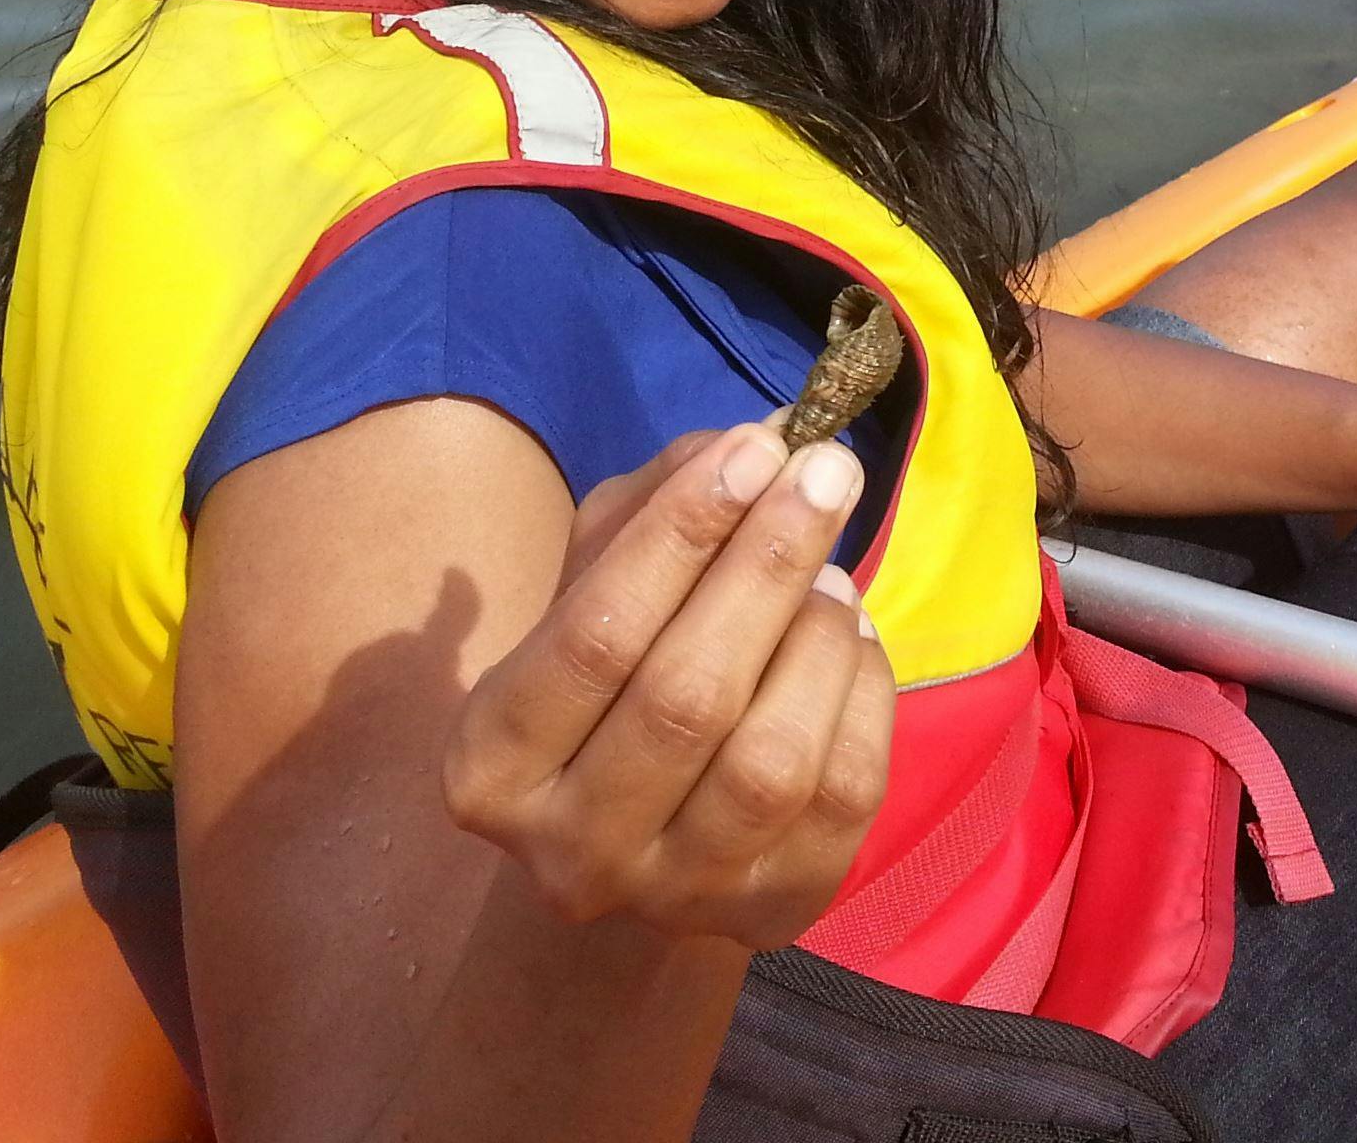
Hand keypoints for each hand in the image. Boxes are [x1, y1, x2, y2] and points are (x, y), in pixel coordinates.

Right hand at [442, 421, 894, 948]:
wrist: (636, 835)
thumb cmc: (609, 674)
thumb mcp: (596, 575)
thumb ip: (659, 500)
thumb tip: (761, 443)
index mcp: (493, 760)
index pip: (596, 631)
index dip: (683, 533)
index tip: (757, 446)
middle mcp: (572, 850)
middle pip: (686, 696)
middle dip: (767, 564)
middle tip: (826, 469)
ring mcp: (676, 897)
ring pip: (770, 759)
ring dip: (816, 639)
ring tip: (831, 571)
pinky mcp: (774, 912)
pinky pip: (845, 794)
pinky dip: (862, 694)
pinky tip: (850, 637)